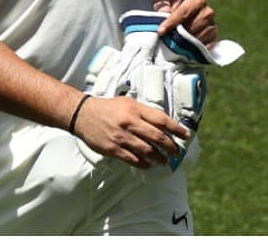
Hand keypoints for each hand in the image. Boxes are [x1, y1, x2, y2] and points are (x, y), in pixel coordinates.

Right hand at [73, 95, 189, 168]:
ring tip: (165, 161)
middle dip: (171, 146)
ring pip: (147, 151)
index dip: (176, 129)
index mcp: (135, 109)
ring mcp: (121, 137)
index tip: (185, 135)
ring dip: (159, 158)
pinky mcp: (113, 149)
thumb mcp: (128, 103)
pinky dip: (144, 164)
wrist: (83, 114)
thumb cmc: (107, 108)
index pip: (161, 120)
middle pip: (157, 137)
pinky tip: (148, 164)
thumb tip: (163, 124)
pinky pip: (133, 159)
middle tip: (177, 152)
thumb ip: (144, 112)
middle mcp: (130, 123)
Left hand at [152, 0, 217, 46]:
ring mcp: (212, 27)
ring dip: (184, 44)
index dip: (172, 22)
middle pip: (192, 27)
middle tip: (165, 40)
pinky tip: (182, 51)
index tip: (161, 31)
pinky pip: (203, 49)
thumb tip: (164, 12)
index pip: (184, 12)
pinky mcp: (213, 40)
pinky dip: (192, 51)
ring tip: (172, 45)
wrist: (182, 12)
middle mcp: (208, 13)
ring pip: (197, 39)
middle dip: (177, 35)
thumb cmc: (171, 6)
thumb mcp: (163, 1)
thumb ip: (162, 5)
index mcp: (198, 1)